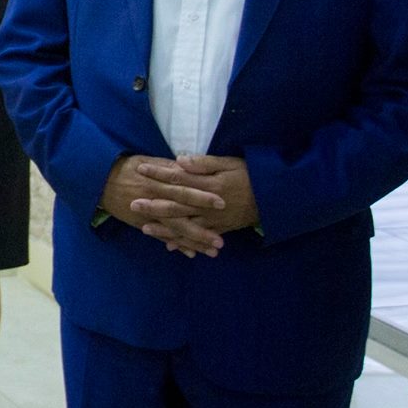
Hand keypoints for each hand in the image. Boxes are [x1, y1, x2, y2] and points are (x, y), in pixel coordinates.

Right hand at [100, 155, 225, 256]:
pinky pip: (160, 236)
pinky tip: (190, 253)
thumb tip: (190, 168)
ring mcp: (147, 214)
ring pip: (173, 230)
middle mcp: (153, 200)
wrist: (98, 180)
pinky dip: (175, 244)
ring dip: (193, 242)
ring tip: (213, 251)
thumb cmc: (127, 167)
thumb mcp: (147, 161)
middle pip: (180, 215)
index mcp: (156, 181)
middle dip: (201, 229)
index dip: (202, 197)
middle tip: (221, 240)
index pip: (183, 189)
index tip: (222, 203)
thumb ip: (169, 167)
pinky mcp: (141, 223)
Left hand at [139, 155, 258, 250]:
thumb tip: (179, 160)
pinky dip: (185, 244)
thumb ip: (204, 163)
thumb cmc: (250, 175)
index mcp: (209, 185)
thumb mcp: (229, 163)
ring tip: (145, 229)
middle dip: (153, 206)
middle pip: (177, 207)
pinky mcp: (221, 229)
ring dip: (165, 229)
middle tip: (133, 204)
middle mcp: (208, 205)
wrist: (275, 199)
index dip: (158, 174)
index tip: (141, 169)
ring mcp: (214, 220)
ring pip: (185, 227)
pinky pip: (200, 239)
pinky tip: (170, 247)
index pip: (178, 179)